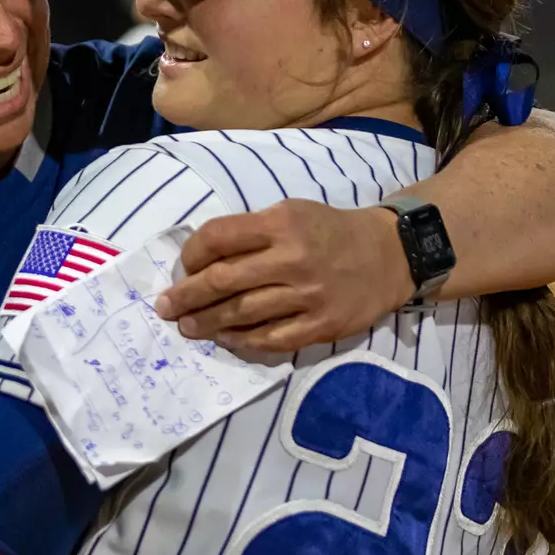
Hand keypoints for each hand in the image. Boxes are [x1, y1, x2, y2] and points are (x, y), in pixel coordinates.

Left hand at [155, 200, 415, 351]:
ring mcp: (307, 295)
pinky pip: (271, 339)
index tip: (183, 268)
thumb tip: (200, 262)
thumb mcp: (291, 213)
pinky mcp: (320, 325)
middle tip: (166, 308)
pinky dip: (242, 341)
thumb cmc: (328, 231)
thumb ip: (250, 233)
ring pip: (242, 314)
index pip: (217, 238)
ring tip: (188, 327)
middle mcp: (292, 258)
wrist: (388, 255)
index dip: (190, 255)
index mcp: (280, 223)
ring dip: (207, 323)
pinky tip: (225, 338)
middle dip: (186, 296)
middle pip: (223, 280)